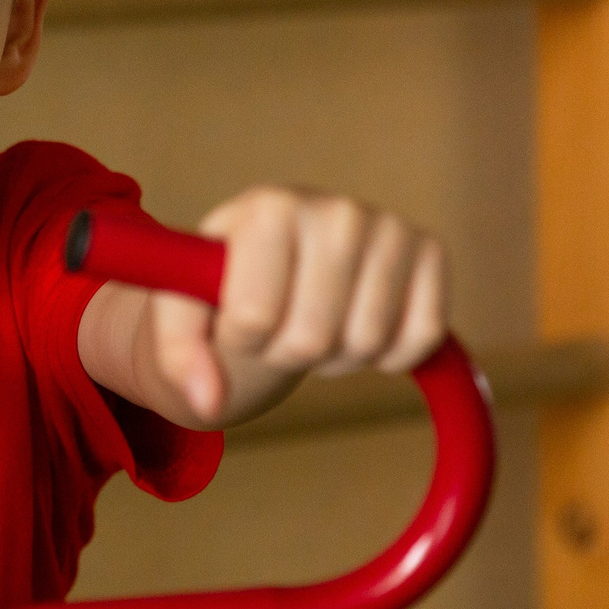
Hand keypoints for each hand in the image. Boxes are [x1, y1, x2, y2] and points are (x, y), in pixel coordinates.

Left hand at [149, 187, 448, 426]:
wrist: (284, 267)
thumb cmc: (228, 289)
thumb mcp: (185, 313)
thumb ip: (177, 355)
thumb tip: (208, 400)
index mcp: (268, 208)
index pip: (254, 317)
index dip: (241, 339)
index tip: (238, 317)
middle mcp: (336, 209)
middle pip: (313, 337)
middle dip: (288, 352)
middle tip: (281, 324)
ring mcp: (390, 226)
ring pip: (369, 341)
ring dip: (338, 357)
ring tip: (317, 322)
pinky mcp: (431, 252)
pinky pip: (423, 336)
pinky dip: (390, 355)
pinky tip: (360, 324)